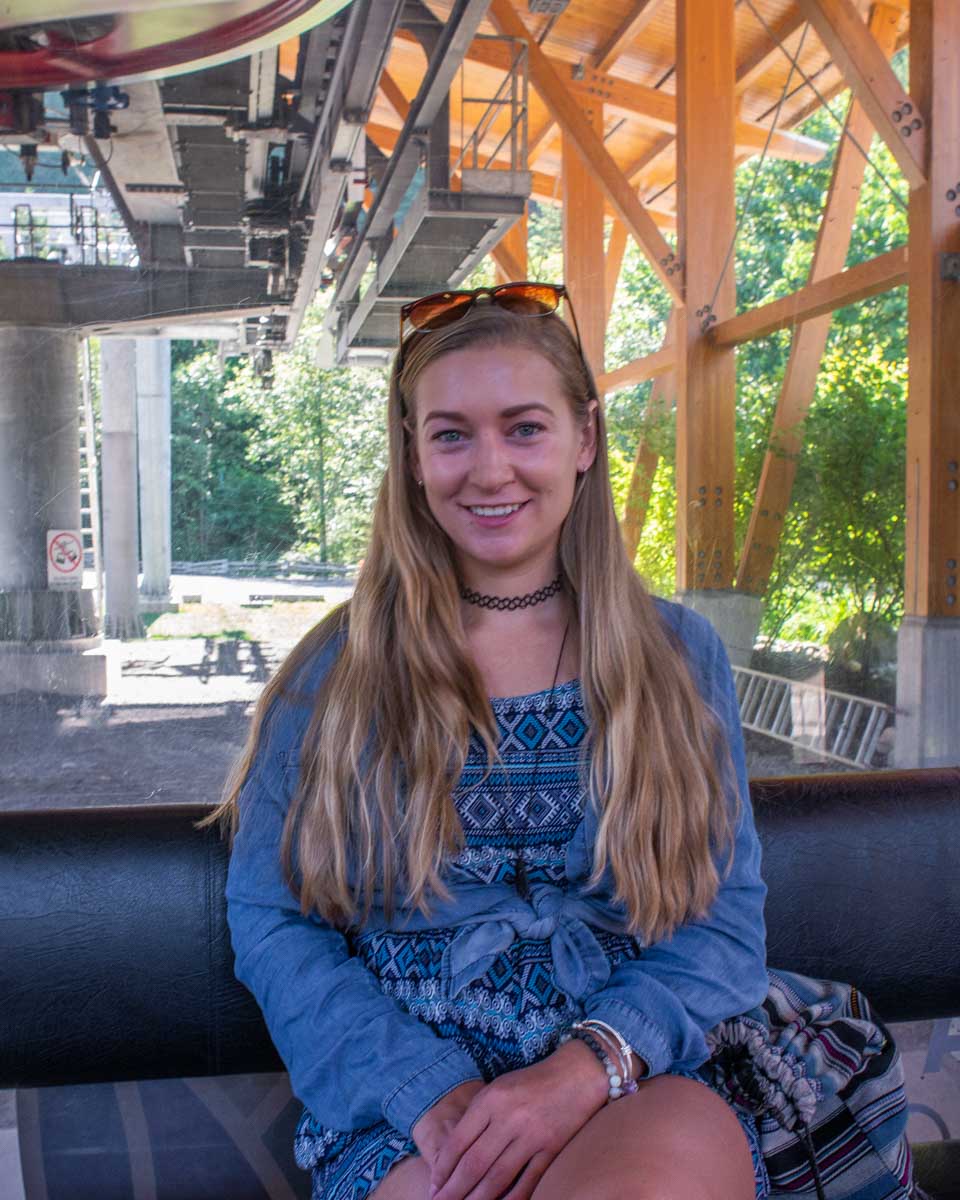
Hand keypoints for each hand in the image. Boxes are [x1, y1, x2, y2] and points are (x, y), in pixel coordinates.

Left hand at [427, 1038, 608, 1199]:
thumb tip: (452, 1155)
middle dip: (453, 1190)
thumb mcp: (498, 1088)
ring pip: (497, 1178)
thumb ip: (477, 1117)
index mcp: (492, 1099)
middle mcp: (509, 1117)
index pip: (459, 1141)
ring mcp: (532, 1136)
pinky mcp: (552, 1150)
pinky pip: (527, 1183)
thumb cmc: (531, 1082)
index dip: (443, 1168)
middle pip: (474, 1164)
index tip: (434, 1185)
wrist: (577, 1075)